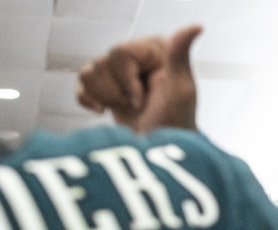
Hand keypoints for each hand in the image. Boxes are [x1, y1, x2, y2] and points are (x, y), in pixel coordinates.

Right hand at [77, 25, 200, 133]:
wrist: (158, 153)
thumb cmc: (174, 124)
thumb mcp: (180, 89)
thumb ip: (180, 55)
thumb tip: (196, 27)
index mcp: (156, 50)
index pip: (120, 53)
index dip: (127, 81)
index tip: (144, 100)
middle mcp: (138, 56)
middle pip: (102, 63)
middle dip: (117, 92)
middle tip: (138, 106)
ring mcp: (121, 71)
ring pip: (89, 72)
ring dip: (106, 97)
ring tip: (128, 109)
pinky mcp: (107, 85)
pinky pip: (81, 82)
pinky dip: (87, 99)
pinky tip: (102, 109)